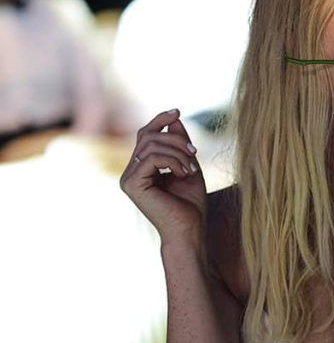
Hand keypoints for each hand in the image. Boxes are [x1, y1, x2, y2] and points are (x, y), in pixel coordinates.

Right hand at [119, 110, 206, 244]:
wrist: (190, 231)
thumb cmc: (191, 204)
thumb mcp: (188, 165)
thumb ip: (179, 143)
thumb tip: (174, 118)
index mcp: (141, 168)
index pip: (145, 135)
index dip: (160, 120)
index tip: (178, 112)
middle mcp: (131, 172)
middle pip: (147, 136)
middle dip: (175, 139)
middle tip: (195, 151)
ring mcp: (128, 178)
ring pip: (150, 145)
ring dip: (177, 152)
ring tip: (191, 168)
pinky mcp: (131, 184)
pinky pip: (152, 157)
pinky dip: (173, 161)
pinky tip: (184, 174)